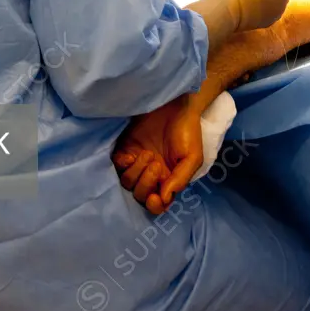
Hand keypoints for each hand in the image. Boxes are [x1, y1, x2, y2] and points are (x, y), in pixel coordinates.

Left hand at [113, 95, 204, 213]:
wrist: (175, 104)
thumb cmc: (187, 130)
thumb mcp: (192, 157)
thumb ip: (180, 179)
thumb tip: (165, 198)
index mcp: (168, 180)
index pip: (158, 204)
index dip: (154, 206)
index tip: (155, 197)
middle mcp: (150, 174)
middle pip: (139, 194)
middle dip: (145, 184)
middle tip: (155, 164)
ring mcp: (136, 162)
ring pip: (127, 182)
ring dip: (136, 173)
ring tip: (147, 154)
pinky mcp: (125, 147)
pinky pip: (117, 164)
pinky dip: (123, 164)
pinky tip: (132, 154)